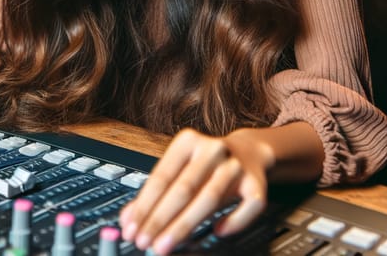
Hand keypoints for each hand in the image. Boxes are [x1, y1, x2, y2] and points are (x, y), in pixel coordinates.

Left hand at [119, 127, 270, 254]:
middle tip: (144, 241)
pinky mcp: (257, 183)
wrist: (247, 151)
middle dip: (160, 219)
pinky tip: (217, 232)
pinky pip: (248, 207)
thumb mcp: (179, 170)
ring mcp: (236, 165)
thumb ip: (154, 194)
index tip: (132, 228)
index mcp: (188, 141)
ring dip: (184, 226)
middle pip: (183, 188)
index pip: (162, 176)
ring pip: (210, 199)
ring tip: (165, 245)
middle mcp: (212, 149)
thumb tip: (128, 218)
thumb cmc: (205, 165)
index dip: (145, 205)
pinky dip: (233, 222)